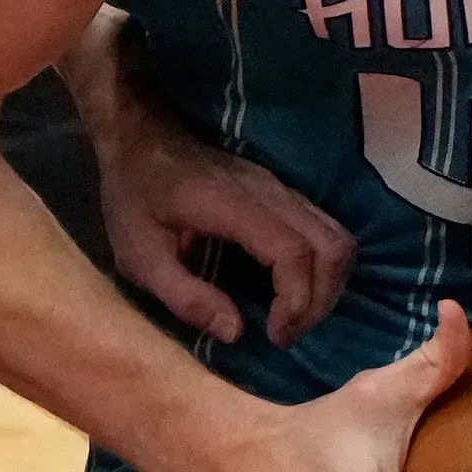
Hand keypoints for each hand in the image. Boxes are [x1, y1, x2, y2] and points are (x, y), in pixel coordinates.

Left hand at [71, 12, 354, 346]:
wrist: (140, 136)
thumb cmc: (134, 194)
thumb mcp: (138, 255)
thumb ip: (184, 296)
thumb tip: (235, 332)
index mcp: (233, 205)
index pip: (293, 252)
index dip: (297, 301)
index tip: (275, 336)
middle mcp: (269, 192)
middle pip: (331, 246)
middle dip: (319, 301)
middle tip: (286, 333)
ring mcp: (280, 187)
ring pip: (337, 236)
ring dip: (327, 284)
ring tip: (293, 317)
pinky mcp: (282, 191)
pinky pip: (325, 229)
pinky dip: (323, 266)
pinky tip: (292, 290)